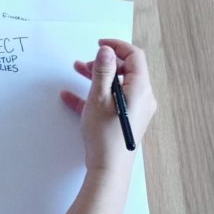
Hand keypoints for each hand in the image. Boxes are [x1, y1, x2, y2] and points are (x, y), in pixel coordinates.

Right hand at [60, 38, 154, 170]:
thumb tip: (107, 51)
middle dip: (104, 63)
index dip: (117, 47)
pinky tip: (71, 96)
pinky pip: (111, 101)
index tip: (99, 45)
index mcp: (140, 88)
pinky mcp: (126, 120)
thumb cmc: (105, 134)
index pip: (134, 57)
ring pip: (116, 85)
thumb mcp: (99, 96)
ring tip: (78, 72)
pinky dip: (95, 95)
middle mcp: (142, 98)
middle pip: (125, 70)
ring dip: (97, 77)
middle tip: (85, 64)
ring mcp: (135, 110)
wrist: (109, 168)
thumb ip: (103, 70)